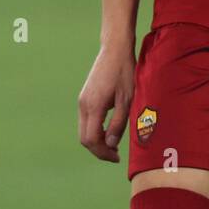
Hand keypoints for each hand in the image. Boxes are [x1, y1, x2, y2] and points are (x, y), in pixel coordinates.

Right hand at [78, 44, 135, 161]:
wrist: (115, 50)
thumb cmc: (125, 73)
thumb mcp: (127, 100)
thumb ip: (118, 124)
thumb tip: (110, 145)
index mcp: (93, 107)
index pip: (91, 140)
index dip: (103, 153)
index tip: (117, 158)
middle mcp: (83, 105)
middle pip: (84, 138)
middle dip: (99, 150)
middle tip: (116, 156)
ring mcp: (82, 101)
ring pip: (84, 131)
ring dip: (97, 142)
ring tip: (114, 146)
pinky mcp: (85, 98)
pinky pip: (86, 121)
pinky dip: (95, 131)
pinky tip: (109, 132)